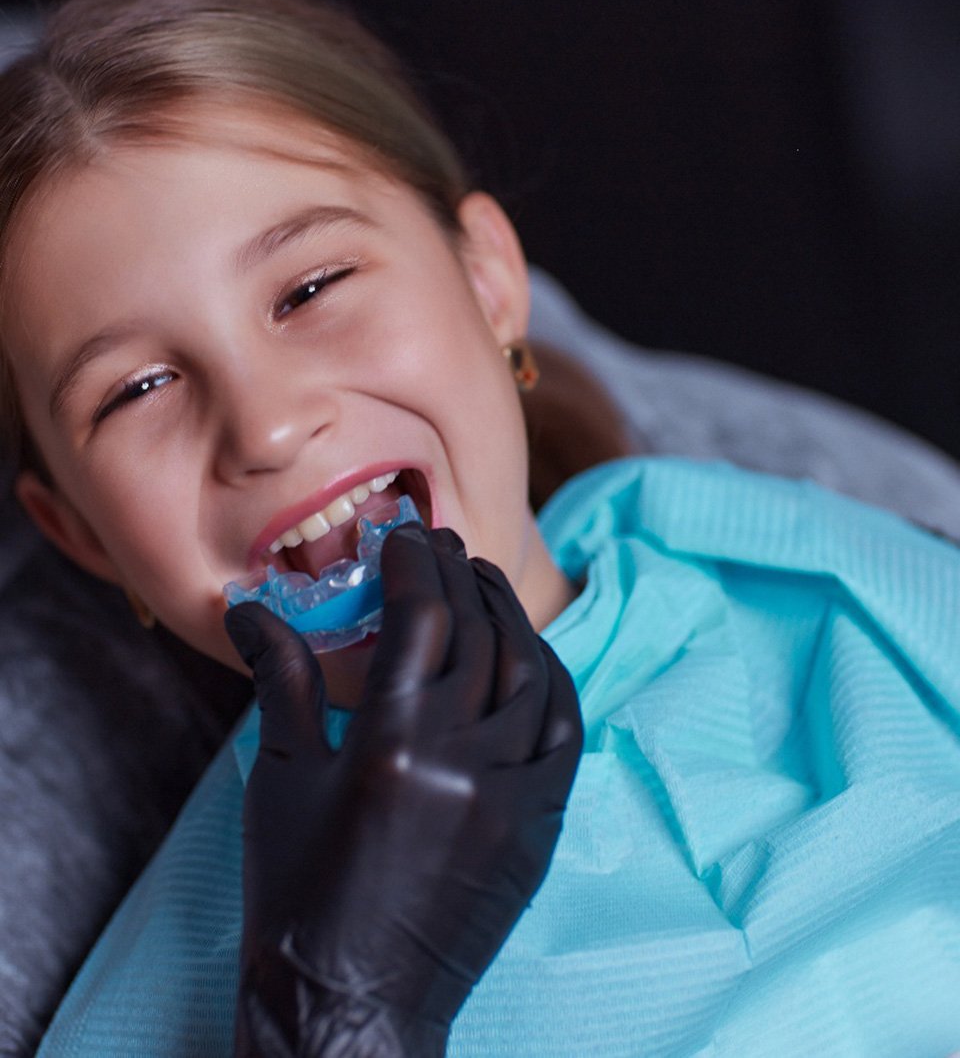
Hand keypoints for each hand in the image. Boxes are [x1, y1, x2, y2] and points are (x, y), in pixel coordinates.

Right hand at [226, 524, 582, 1057]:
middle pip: (478, 634)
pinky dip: (550, 679)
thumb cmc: (298, 898)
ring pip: (529, 673)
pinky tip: (528, 654)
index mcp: (390, 744)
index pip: (421, 618)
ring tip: (482, 584)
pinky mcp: (540, 826)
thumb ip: (282, 680)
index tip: (408, 533)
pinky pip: (564, 731)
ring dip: (508, 616)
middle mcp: (463, 761)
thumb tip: (252, 610)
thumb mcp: (281, 780)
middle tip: (443, 545)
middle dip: (460, 575)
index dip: (417, 563)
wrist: (352, 1005)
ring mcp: (513, 795)